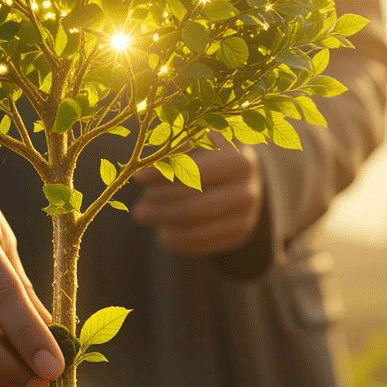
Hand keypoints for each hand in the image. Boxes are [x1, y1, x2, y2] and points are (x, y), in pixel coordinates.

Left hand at [130, 144, 263, 255]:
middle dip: (161, 206)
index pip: (194, 170)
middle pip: (195, 204)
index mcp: (238, 160)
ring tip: (145, 218)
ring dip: (166, 224)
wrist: (241, 175)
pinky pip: (206, 244)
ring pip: (198, 226)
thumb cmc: (210, 153)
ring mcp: (248, 214)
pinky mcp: (241, 234)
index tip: (138, 177)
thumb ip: (174, 151)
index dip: (163, 174)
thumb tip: (142, 175)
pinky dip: (181, 241)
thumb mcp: (197, 142)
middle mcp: (248, 190)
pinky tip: (164, 236)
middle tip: (138, 209)